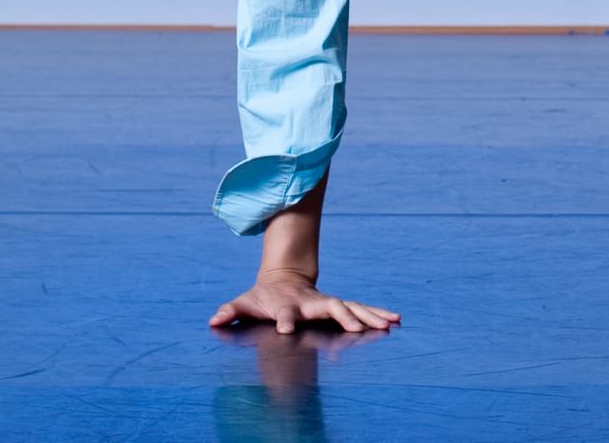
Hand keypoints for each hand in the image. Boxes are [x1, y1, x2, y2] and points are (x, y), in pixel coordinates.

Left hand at [210, 268, 398, 333]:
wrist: (283, 278)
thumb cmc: (262, 297)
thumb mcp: (244, 303)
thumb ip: (231, 311)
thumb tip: (213, 320)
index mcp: (287, 305)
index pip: (285, 313)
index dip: (284, 320)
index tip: (285, 330)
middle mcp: (311, 303)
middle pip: (330, 308)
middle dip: (344, 317)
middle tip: (357, 328)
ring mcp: (327, 302)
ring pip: (351, 307)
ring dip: (369, 315)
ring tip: (390, 323)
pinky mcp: (338, 306)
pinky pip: (360, 310)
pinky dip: (377, 314)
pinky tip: (395, 319)